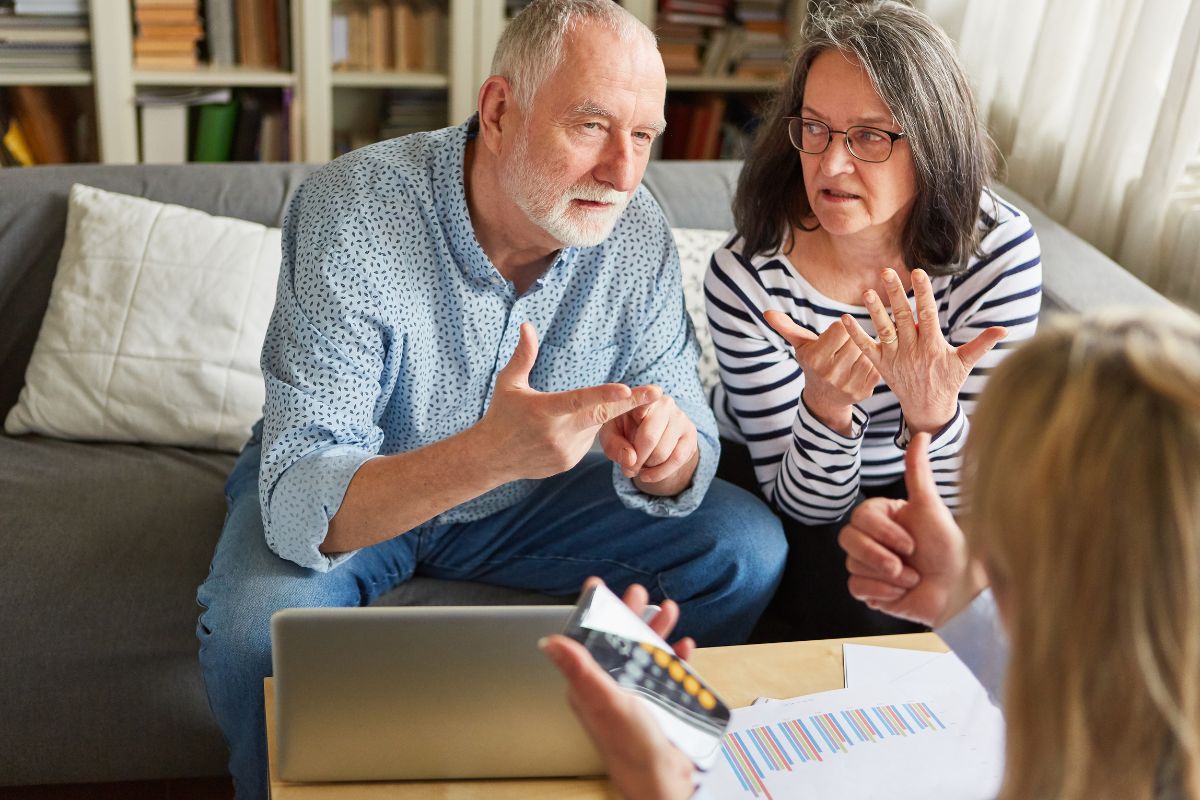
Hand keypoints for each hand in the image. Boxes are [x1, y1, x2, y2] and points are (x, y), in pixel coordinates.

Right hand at [479, 323, 659, 480]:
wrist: (492, 458)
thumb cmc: (500, 415)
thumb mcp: (508, 383)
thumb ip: (523, 356)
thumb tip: (527, 325)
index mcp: (544, 410)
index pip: (579, 400)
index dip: (604, 395)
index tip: (626, 389)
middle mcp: (558, 433)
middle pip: (602, 415)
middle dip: (632, 403)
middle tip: (657, 392)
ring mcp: (566, 450)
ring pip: (594, 427)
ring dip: (591, 415)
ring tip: (558, 417)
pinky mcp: (569, 462)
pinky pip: (587, 441)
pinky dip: (582, 430)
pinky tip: (558, 431)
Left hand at [540, 579, 694, 799]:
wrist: (662, 780)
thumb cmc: (630, 748)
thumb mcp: (605, 700)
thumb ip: (580, 669)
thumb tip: (551, 643)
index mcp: (591, 685)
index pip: (589, 639)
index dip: (596, 612)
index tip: (599, 588)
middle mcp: (611, 687)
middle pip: (620, 641)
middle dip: (630, 615)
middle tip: (639, 594)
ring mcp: (636, 694)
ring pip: (645, 653)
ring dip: (657, 631)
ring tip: (668, 612)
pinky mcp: (658, 703)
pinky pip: (666, 673)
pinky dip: (676, 658)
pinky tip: (684, 648)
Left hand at [599, 394, 698, 490]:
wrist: (647, 436)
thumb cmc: (624, 430)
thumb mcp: (611, 435)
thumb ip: (614, 445)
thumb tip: (630, 459)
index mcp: (642, 396)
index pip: (644, 399)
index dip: (642, 404)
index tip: (638, 413)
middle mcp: (665, 403)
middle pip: (649, 438)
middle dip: (636, 460)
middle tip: (627, 470)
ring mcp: (681, 418)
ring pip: (663, 452)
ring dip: (647, 467)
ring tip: (637, 468)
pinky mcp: (691, 434)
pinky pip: (677, 459)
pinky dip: (660, 473)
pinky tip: (648, 475)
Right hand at [764, 309, 879, 435]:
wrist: (824, 398)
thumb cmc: (813, 363)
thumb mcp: (801, 346)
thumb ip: (786, 327)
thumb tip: (768, 313)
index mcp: (815, 359)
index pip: (841, 328)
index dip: (839, 328)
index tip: (834, 337)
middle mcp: (830, 374)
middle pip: (855, 339)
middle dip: (851, 339)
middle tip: (844, 348)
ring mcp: (848, 384)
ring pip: (866, 351)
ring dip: (862, 350)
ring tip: (851, 357)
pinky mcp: (864, 391)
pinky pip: (876, 365)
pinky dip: (871, 363)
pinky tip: (860, 366)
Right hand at [838, 432, 984, 625]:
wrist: (958, 591)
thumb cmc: (948, 547)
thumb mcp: (930, 507)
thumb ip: (918, 471)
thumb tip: (922, 434)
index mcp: (882, 517)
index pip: (859, 517)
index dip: (883, 533)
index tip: (911, 543)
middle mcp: (872, 539)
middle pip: (847, 540)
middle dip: (879, 556)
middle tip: (907, 564)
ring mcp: (868, 565)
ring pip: (853, 565)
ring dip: (888, 576)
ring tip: (911, 578)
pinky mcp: (869, 590)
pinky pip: (856, 588)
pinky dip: (882, 593)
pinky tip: (901, 592)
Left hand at [840, 268, 1005, 433]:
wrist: (927, 408)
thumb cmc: (948, 381)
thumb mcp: (966, 362)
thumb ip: (982, 344)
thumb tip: (1005, 330)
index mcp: (932, 346)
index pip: (927, 315)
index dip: (924, 293)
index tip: (918, 272)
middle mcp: (912, 350)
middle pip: (902, 317)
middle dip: (895, 294)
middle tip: (885, 271)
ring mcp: (894, 357)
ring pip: (883, 330)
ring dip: (873, 311)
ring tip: (866, 292)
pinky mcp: (880, 364)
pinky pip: (865, 348)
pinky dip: (854, 334)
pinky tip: (843, 318)